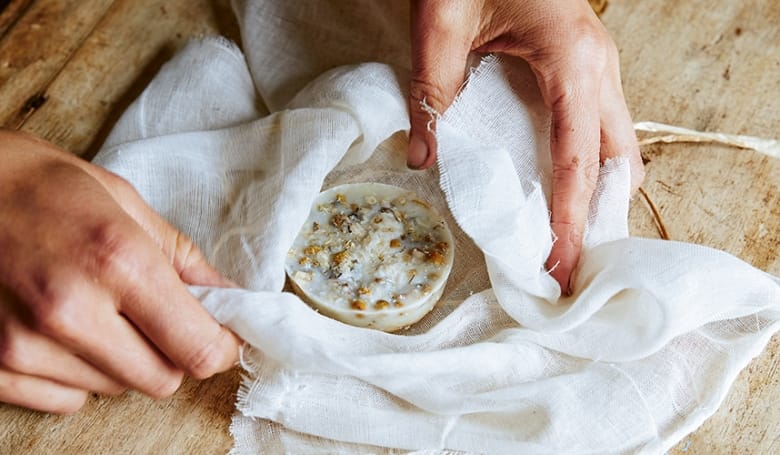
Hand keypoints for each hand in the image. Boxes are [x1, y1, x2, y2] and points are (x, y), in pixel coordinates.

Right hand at [0, 130, 239, 413]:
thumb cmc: (43, 185)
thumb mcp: (125, 202)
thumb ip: (183, 259)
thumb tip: (226, 298)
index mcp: (118, 261)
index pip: (198, 347)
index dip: (222, 348)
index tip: (224, 337)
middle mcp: (71, 311)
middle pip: (162, 379)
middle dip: (174, 354)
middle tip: (160, 320)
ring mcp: (25, 345)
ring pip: (115, 389)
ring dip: (123, 361)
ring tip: (98, 311)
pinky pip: (67, 399)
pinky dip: (78, 375)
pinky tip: (64, 333)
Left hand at [407, 0, 643, 294]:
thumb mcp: (441, 25)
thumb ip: (432, 92)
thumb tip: (422, 158)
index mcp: (572, 60)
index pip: (576, 161)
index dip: (569, 221)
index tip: (560, 269)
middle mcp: (598, 65)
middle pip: (618, 159)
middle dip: (600, 215)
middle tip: (573, 263)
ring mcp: (598, 62)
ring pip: (617, 142)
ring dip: (600, 191)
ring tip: (571, 236)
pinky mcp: (583, 61)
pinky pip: (600, 124)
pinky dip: (590, 163)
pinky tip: (563, 186)